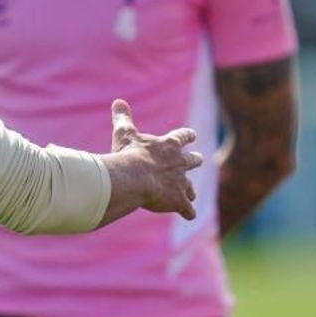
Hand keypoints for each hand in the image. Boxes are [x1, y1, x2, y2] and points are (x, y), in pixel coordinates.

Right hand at [107, 99, 202, 219]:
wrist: (134, 177)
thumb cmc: (128, 154)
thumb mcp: (124, 133)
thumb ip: (123, 118)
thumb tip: (118, 101)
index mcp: (169, 145)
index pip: (183, 136)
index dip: (187, 135)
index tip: (192, 135)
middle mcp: (180, 163)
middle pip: (193, 160)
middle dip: (194, 160)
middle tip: (197, 160)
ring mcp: (180, 183)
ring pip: (191, 187)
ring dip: (190, 190)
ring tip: (190, 193)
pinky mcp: (178, 200)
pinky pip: (187, 209)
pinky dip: (188, 212)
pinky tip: (189, 215)